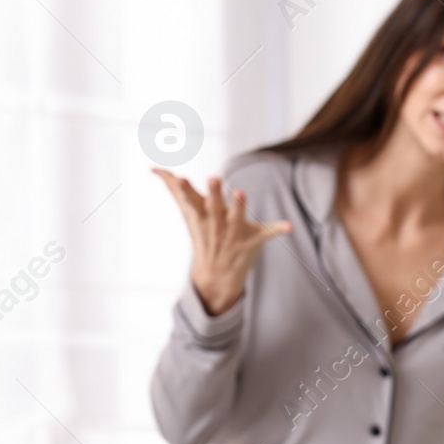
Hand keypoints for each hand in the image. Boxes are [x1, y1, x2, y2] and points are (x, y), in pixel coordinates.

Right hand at [153, 169, 292, 316]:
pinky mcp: (253, 239)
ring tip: (241, 192)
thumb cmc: (204, 234)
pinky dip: (279, 229)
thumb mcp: (189, 212)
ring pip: (237, 218)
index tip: (179, 177)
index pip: (191, 200)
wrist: (216, 275)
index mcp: (201, 215)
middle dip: (215, 193)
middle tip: (214, 177)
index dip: (185, 189)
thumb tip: (153, 168)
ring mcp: (235, 232)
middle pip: (215, 207)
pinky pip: (268, 233)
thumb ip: (174, 188)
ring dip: (239, 207)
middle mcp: (217, 223)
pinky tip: (290, 227)